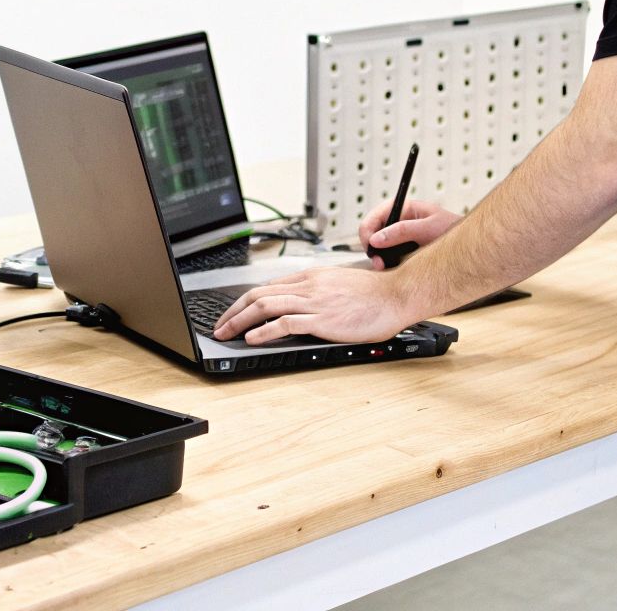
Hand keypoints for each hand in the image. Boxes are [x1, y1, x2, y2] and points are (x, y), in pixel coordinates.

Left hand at [210, 264, 420, 345]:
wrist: (396, 296)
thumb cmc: (374, 295)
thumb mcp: (339, 284)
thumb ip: (318, 291)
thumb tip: (301, 304)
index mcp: (311, 277)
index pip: (268, 286)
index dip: (245, 301)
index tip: (233, 313)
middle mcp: (308, 286)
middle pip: (258, 294)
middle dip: (233, 311)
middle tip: (220, 326)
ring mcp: (313, 302)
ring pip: (265, 306)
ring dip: (240, 321)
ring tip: (227, 333)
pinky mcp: (322, 319)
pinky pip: (285, 322)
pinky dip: (264, 331)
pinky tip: (252, 338)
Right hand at [359, 199, 460, 267]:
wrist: (470, 248)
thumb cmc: (454, 231)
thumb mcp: (429, 228)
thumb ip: (402, 231)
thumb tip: (377, 238)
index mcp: (405, 209)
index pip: (376, 215)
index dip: (368, 229)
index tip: (369, 244)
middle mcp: (400, 222)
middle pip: (373, 232)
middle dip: (372, 247)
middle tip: (378, 262)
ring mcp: (401, 238)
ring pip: (379, 248)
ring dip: (379, 258)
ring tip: (386, 266)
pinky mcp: (404, 252)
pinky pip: (388, 258)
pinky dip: (387, 265)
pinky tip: (394, 268)